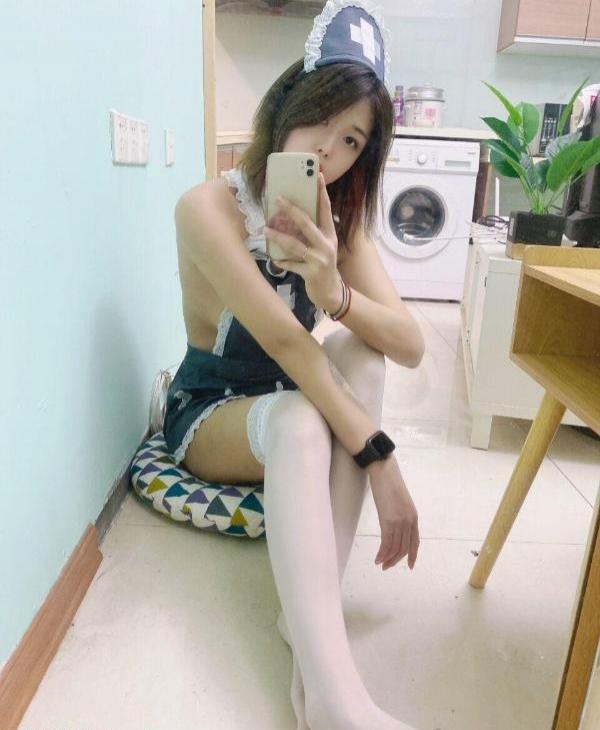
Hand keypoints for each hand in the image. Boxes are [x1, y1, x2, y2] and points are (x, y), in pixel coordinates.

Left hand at [263, 171, 341, 311]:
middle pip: (307, 223)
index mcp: (330, 235)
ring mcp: (319, 260)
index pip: (326, 209)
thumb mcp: (323, 247)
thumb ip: (312, 232)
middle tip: (278, 198)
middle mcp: (326, 245)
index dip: (322, 192)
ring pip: (295, 244)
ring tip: (265, 229)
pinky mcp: (311, 274)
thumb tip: (292, 215)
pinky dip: (281, 261)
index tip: (317, 176)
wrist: (331, 293)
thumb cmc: (323, 265)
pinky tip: (274, 258)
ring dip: (278, 236)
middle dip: (292, 210)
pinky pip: (291, 264)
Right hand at [368, 456, 419, 571]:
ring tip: (380, 564)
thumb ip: (399, 514)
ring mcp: (399, 521)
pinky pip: (386, 542)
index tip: (409, 565)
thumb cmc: (389, 483)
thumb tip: (392, 525)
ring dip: (388, 559)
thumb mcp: (399, 502)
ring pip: (395, 547)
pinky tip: (377, 558)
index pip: (415, 541)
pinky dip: (382, 553)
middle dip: (396, 560)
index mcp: (413, 516)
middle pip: (404, 547)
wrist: (384, 471)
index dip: (412, 555)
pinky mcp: (388, 520)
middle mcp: (409, 521)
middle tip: (387, 567)